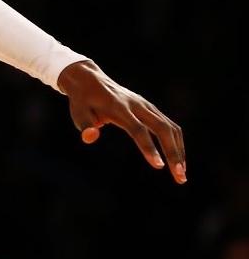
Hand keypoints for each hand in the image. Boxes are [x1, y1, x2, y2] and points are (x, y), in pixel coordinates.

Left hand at [57, 60, 186, 183]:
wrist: (90, 80)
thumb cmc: (83, 101)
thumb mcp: (77, 112)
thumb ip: (85, 125)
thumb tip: (90, 137)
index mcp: (119, 107)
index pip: (137, 129)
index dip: (148, 147)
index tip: (158, 166)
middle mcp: (137, 105)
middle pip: (162, 128)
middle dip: (173, 153)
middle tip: (180, 177)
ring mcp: (146, 106)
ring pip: (170, 127)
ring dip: (179, 151)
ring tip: (181, 175)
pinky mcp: (151, 109)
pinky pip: (170, 126)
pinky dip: (176, 143)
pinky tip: (178, 160)